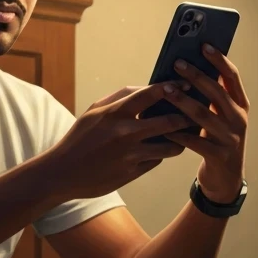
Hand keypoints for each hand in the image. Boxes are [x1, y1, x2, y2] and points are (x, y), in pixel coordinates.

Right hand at [42, 84, 191, 198]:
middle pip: (169, 121)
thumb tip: (147, 88)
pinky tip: (162, 148)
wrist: (63, 172)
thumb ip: (120, 97)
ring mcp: (130, 155)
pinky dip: (161, 153)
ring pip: (170, 146)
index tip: (184, 85)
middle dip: (186, 116)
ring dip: (180, 139)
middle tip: (194, 112)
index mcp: (115, 113)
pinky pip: (157, 160)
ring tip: (184, 133)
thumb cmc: (79, 137)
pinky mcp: (132, 173)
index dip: (171, 88)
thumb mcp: (94, 111)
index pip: (150, 94)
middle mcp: (125, 133)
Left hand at [159, 44, 248, 202]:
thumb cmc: (217, 139)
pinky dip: (177, 132)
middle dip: (196, 76)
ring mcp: (230, 138)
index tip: (204, 45)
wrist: (226, 178)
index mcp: (241, 105)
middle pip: (216, 92)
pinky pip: (194, 141)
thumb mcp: (220, 117)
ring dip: (182, 101)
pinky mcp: (218, 156)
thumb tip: (185, 71)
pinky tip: (162, 125)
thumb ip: (211, 98)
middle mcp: (239, 119)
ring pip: (204, 115)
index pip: (232, 77)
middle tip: (177, 63)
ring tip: (166, 90)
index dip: (219, 60)